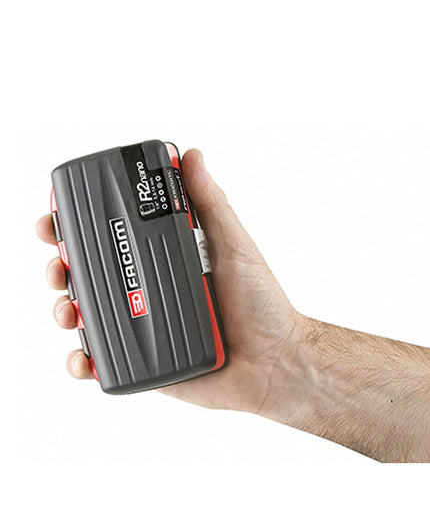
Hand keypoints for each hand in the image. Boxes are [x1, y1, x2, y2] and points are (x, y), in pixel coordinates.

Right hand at [36, 149, 303, 413]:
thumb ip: (212, 205)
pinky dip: (84, 363)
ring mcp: (148, 331)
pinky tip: (83, 357)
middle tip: (59, 264)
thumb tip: (193, 157)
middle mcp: (152, 294)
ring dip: (65, 311)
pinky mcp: (149, 368)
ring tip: (68, 309)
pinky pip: (107, 364)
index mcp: (167, 264)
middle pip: (93, 278)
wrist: (275, 362)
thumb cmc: (263, 305)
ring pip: (91, 319)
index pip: (115, 241)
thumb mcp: (236, 246)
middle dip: (63, 268)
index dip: (80, 230)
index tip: (58, 219)